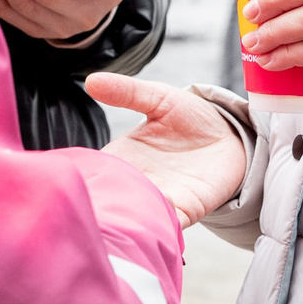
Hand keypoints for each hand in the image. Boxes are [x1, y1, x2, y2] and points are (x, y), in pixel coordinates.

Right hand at [87, 73, 248, 224]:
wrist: (232, 137)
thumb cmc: (191, 118)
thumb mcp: (158, 98)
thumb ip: (127, 91)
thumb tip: (91, 80)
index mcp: (120, 158)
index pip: (92, 174)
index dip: (80, 179)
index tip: (70, 180)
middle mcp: (135, 182)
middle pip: (108, 202)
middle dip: (98, 206)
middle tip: (89, 203)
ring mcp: (159, 198)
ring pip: (133, 217)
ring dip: (125, 218)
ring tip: (120, 210)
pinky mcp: (185, 210)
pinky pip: (166, 223)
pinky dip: (159, 221)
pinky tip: (157, 209)